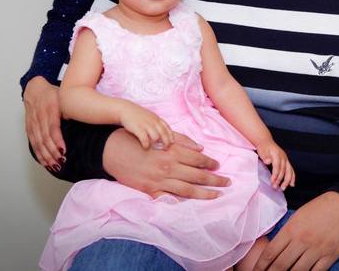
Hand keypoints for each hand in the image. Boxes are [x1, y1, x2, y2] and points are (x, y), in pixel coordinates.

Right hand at [23, 76, 65, 170]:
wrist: (34, 89)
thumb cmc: (53, 93)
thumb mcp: (64, 96)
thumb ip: (70, 108)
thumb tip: (81, 119)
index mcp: (50, 108)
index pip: (53, 127)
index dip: (57, 140)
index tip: (63, 150)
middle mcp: (40, 117)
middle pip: (45, 138)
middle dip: (53, 152)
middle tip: (61, 162)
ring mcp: (33, 123)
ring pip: (38, 142)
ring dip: (46, 155)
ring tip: (55, 165)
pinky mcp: (29, 128)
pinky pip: (33, 143)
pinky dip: (39, 154)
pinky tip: (45, 162)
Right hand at [103, 129, 230, 199]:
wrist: (111, 151)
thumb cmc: (136, 139)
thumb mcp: (159, 134)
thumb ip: (181, 140)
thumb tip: (200, 147)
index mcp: (171, 151)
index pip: (197, 159)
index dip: (210, 163)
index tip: (219, 165)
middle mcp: (167, 167)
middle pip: (196, 175)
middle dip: (214, 179)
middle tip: (228, 182)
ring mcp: (159, 181)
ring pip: (187, 190)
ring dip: (205, 193)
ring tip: (217, 194)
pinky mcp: (150, 191)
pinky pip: (170, 198)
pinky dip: (182, 201)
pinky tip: (193, 203)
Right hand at [120, 102, 174, 149]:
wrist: (126, 109)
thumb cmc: (139, 115)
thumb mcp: (150, 117)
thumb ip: (157, 124)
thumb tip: (163, 134)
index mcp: (157, 119)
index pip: (167, 128)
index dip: (171, 136)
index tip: (172, 143)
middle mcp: (153, 121)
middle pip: (163, 134)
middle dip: (166, 142)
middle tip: (165, 149)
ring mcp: (146, 125)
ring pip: (156, 137)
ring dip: (155, 144)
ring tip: (154, 148)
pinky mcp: (138, 128)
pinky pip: (145, 139)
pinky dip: (146, 144)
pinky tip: (145, 147)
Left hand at [254, 192, 338, 269]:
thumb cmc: (318, 209)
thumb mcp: (298, 216)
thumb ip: (287, 233)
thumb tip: (274, 251)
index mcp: (292, 229)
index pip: (271, 252)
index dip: (261, 265)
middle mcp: (302, 241)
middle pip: (281, 265)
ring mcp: (317, 250)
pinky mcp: (330, 257)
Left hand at [257, 140, 294, 190]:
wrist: (266, 142)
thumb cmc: (263, 147)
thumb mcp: (262, 151)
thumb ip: (265, 156)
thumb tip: (268, 161)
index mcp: (277, 154)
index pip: (277, 166)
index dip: (275, 174)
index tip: (272, 181)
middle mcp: (283, 157)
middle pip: (283, 170)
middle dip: (280, 179)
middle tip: (275, 187)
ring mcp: (286, 159)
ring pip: (289, 171)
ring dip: (287, 180)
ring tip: (283, 188)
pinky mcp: (286, 162)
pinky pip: (291, 170)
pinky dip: (292, 177)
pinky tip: (292, 184)